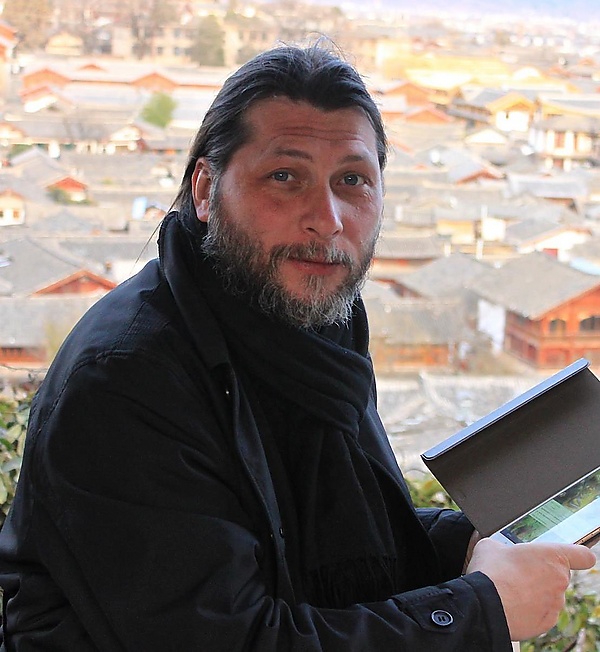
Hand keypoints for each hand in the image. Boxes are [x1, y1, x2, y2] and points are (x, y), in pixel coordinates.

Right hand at [465, 537, 595, 640]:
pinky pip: (541, 613)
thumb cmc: (491, 572)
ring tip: (510, 590)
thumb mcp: (491, 545)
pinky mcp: (546, 623)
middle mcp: (560, 580)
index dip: (578, 556)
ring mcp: (555, 604)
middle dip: (542, 573)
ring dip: (535, 593)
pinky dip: (529, 610)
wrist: (485, 604)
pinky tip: (511, 604)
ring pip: (549, 596)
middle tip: (519, 572)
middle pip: (559, 575)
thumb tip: (499, 551)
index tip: (571, 557)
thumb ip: (504, 546)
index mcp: (553, 556)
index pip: (583, 555)